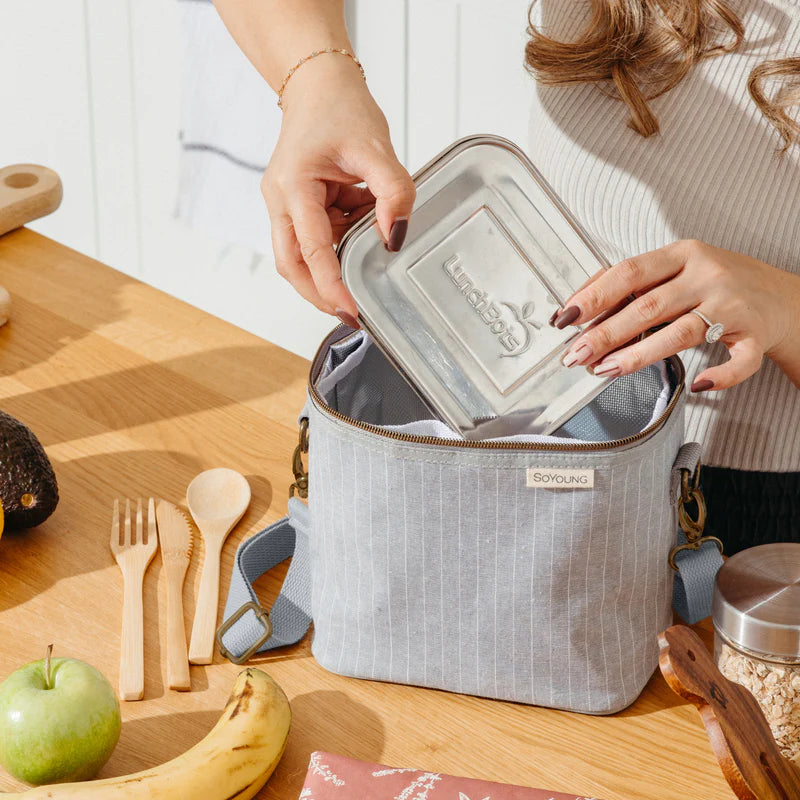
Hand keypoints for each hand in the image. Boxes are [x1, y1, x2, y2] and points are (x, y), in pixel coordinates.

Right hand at [262, 56, 414, 322]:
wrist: (319, 85)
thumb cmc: (339, 107)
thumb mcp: (376, 147)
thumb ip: (394, 192)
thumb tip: (396, 238)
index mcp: (293, 186)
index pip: (311, 250)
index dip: (331, 286)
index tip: (351, 311)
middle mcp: (280, 201)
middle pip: (292, 266)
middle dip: (320, 294)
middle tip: (352, 315)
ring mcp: (285, 205)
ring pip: (301, 257)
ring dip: (332, 266)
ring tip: (364, 259)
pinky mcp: (296, 207)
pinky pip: (315, 238)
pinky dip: (339, 244)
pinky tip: (361, 230)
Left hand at [553, 239, 799, 391]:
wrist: (783, 297)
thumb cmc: (717, 283)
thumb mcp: (676, 268)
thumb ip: (632, 283)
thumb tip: (578, 304)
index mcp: (683, 254)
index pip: (630, 272)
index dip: (594, 295)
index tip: (566, 317)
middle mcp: (707, 276)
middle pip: (648, 306)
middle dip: (605, 333)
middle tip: (575, 354)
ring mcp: (733, 306)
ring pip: (681, 333)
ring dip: (638, 355)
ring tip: (605, 370)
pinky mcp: (756, 335)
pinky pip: (738, 361)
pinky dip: (719, 375)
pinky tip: (696, 384)